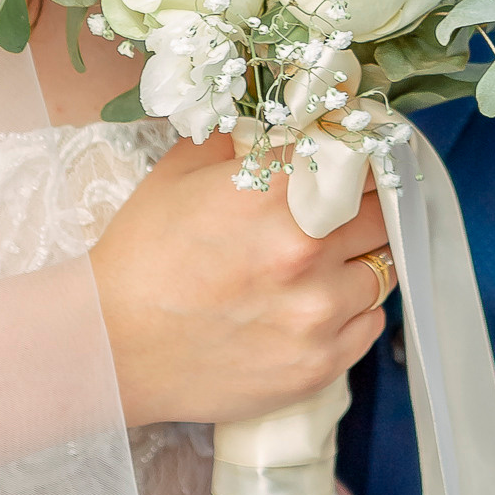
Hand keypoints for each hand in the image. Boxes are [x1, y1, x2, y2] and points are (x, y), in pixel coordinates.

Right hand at [89, 134, 390, 428]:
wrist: (111, 348)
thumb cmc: (141, 257)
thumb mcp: (180, 173)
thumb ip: (243, 143)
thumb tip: (286, 130)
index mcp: (278, 193)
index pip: (360, 161)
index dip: (359, 162)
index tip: (354, 167)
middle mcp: (309, 250)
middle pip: (383, 214)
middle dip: (364, 210)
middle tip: (340, 215)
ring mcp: (320, 313)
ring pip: (382, 270)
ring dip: (359, 262)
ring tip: (322, 266)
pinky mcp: (321, 364)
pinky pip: (371, 323)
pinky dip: (352, 311)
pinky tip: (315, 306)